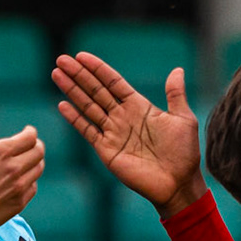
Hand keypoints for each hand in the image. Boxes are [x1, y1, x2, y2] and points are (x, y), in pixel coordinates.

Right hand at [0, 124, 44, 232]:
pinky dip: (30, 181)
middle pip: (39, 152)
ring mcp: (18, 186)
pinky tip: (23, 180)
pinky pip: (33, 187)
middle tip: (31, 146)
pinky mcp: (19, 202)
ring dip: (35, 163)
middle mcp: (13, 168)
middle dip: (36, 145)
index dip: (30, 132)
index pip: (29, 137)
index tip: (28, 132)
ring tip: (28, 162)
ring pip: (38, 169)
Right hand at [52, 54, 207, 216]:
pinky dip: (75, 119)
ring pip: (88, 107)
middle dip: (79, 75)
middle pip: (96, 91)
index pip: (114, 82)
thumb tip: (177, 69)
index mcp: (139, 107)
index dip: (98, 69)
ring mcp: (113, 133)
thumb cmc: (184, 153)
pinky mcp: (107, 150)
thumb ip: (175, 94)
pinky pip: (88, 131)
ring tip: (56, 74)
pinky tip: (62, 105)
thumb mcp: (183, 119)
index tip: (81, 56)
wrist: (178, 183)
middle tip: (61, 59)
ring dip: (72, 91)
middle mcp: (123, 117)